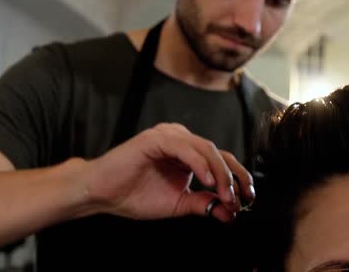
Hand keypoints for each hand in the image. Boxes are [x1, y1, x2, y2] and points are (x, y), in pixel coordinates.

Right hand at [83, 123, 254, 221]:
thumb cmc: (133, 195)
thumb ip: (202, 204)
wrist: (101, 194)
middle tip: (240, 198)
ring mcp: (170, 136)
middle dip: (234, 177)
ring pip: (206, 149)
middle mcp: (182, 140)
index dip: (237, 178)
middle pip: (219, 153)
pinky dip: (200, 165)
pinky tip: (208, 181)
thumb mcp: (177, 204)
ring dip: (220, 173)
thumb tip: (229, 212)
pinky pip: (186, 149)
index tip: (247, 198)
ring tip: (225, 194)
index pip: (221, 161)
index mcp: (188, 154)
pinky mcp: (157, 138)